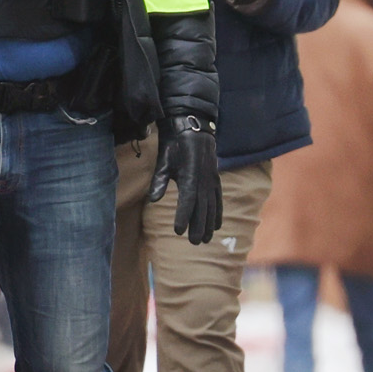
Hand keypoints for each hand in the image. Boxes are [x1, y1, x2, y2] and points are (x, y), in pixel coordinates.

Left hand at [161, 117, 224, 244]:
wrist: (193, 128)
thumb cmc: (174, 146)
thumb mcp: (163, 161)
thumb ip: (159, 181)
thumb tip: (154, 199)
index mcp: (190, 176)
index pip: (187, 201)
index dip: (183, 216)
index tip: (179, 231)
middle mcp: (203, 180)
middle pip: (202, 208)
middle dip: (198, 226)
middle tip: (194, 242)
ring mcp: (211, 180)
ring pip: (211, 206)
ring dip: (209, 223)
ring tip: (205, 239)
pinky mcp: (215, 179)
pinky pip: (218, 199)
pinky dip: (218, 213)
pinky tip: (217, 225)